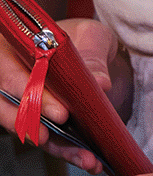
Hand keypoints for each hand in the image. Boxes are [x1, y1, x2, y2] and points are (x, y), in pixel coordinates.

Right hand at [0, 18, 123, 173]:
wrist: (92, 54)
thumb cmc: (84, 40)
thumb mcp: (92, 36)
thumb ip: (92, 55)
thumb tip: (98, 82)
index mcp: (13, 52)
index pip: (11, 76)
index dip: (31, 96)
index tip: (59, 113)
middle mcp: (10, 81)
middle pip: (12, 109)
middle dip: (37, 126)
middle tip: (59, 137)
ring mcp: (22, 106)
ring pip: (30, 131)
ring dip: (57, 147)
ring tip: (85, 157)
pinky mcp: (38, 125)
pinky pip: (49, 141)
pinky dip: (68, 151)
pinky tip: (90, 160)